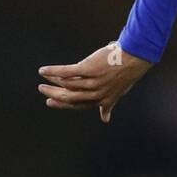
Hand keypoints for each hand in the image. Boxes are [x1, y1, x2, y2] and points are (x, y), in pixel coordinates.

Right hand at [38, 43, 152, 121]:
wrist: (134, 57)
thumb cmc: (126, 73)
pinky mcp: (88, 68)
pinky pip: (65, 72)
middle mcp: (97, 93)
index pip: (78, 105)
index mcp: (102, 100)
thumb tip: (105, 119)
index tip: (50, 102)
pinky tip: (43, 70)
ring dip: (53, 80)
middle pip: (69, 97)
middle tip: (42, 90)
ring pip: (67, 84)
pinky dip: (53, 71)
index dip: (63, 105)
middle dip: (54, 94)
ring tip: (44, 76)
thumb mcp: (118, 93)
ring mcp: (92, 81)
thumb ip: (108, 105)